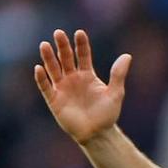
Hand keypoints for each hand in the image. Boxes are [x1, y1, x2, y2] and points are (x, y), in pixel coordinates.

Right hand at [35, 28, 128, 145]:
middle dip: (63, 46)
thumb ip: (118, 74)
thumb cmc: (107, 114)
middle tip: (59, 33)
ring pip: (53, 69)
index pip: (83, 55)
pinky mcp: (54, 99)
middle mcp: (72, 78)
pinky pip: (45, 87)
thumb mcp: (115, 93)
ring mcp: (62, 88)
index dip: (81, 44)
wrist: (98, 134)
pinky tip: (39, 68)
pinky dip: (42, 78)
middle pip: (66, 58)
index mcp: (87, 75)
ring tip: (45, 45)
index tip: (79, 33)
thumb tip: (127, 56)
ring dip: (49, 58)